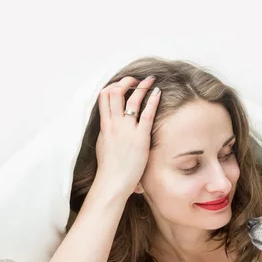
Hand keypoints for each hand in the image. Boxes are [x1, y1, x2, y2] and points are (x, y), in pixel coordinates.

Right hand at [94, 75, 160, 198]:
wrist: (112, 182)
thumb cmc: (110, 168)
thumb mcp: (103, 145)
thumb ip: (108, 133)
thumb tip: (110, 128)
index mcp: (104, 125)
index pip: (103, 97)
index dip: (113, 86)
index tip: (122, 84)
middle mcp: (113, 124)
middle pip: (114, 92)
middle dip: (125, 82)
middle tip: (136, 79)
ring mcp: (126, 130)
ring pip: (131, 99)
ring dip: (141, 87)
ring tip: (149, 81)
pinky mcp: (140, 137)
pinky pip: (147, 114)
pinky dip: (153, 100)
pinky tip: (158, 93)